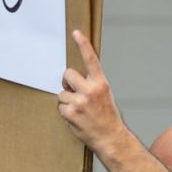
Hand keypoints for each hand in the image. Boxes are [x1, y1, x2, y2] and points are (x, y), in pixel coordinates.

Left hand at [58, 30, 128, 152]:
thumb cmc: (107, 117)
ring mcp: (80, 101)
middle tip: (74, 93)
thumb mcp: (105, 95)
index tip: (76, 33)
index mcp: (101, 83)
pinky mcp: (71, 113)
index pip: (91, 60)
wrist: (110, 138)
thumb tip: (73, 78)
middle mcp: (91, 90)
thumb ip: (91, 84)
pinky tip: (76, 118)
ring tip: (79, 111)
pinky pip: (60, 106)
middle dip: (67, 83)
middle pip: (68, 74)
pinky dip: (65, 113)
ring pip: (61, 93)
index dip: (83, 45)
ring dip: (66, 100)